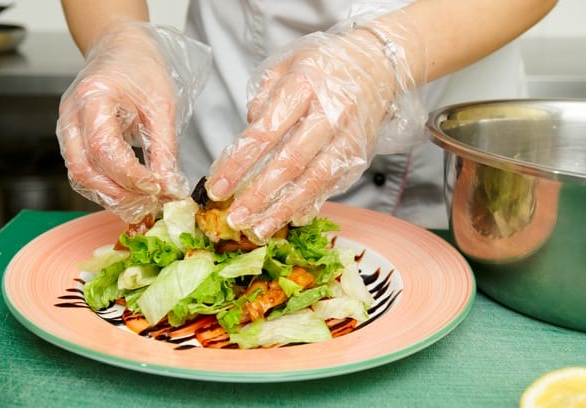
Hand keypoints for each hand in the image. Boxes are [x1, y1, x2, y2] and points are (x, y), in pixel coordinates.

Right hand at [57, 21, 210, 222]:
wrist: (121, 50)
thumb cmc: (141, 69)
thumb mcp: (162, 105)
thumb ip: (164, 148)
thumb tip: (169, 186)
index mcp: (92, 97)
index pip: (104, 148)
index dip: (131, 175)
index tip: (158, 188)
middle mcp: (71, 116)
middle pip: (84, 170)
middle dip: (120, 194)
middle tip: (152, 204)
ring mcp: (67, 129)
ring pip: (81, 177)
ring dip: (112, 197)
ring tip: (144, 204)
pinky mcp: (73, 140)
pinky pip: (84, 172)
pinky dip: (107, 189)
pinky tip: (131, 194)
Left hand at [206, 9, 426, 241]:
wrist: (379, 63)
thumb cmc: (326, 64)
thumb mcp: (288, 64)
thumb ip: (263, 97)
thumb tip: (249, 132)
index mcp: (304, 87)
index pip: (264, 133)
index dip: (238, 164)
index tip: (217, 187)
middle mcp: (330, 114)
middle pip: (289, 163)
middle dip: (258, 195)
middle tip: (235, 217)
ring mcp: (348, 138)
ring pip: (314, 181)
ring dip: (284, 209)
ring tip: (259, 230)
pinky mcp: (359, 155)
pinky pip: (332, 186)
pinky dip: (310, 204)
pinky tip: (290, 219)